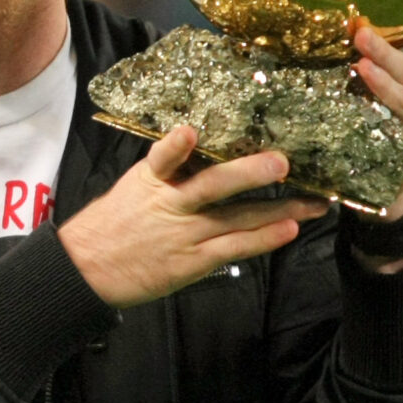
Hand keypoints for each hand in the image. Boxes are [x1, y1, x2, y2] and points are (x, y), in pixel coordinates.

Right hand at [59, 126, 329, 307]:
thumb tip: (203, 144)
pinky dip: (262, 239)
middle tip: (283, 162)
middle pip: (213, 185)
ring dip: (279, 209)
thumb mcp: (133, 187)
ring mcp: (185, 235)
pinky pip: (235, 249)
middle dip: (250, 173)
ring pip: (237, 218)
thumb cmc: (113, 223)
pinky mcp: (194, 262)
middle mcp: (171, 205)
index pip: (162, 158)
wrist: (88, 270)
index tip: (190, 131)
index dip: (175, 146)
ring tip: (313, 202)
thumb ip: (169, 169)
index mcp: (151, 180)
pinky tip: (289, 230)